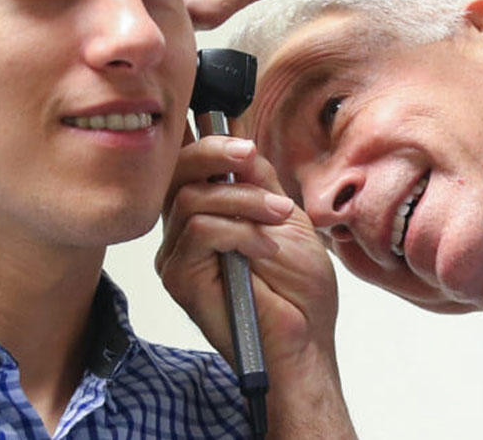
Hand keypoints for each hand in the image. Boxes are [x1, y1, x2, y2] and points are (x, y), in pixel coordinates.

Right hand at [157, 134, 354, 437]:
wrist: (306, 343)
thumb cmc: (299, 293)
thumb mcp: (284, 217)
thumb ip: (257, 181)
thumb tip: (240, 143)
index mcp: (206, 215)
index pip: (188, 166)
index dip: (209, 142)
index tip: (243, 141)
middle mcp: (183, 233)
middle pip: (176, 172)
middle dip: (216, 154)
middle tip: (250, 157)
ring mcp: (177, 255)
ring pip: (190, 198)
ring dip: (243, 199)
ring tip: (277, 217)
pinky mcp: (179, 277)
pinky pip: (198, 230)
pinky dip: (239, 230)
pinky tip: (264, 248)